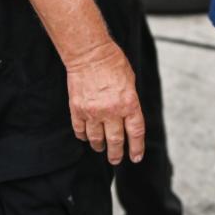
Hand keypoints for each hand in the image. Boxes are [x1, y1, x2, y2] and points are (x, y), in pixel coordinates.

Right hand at [64, 41, 143, 164]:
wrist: (90, 54)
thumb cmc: (113, 63)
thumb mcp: (131, 82)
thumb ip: (129, 102)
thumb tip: (127, 117)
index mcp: (129, 104)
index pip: (135, 133)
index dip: (136, 148)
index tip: (135, 157)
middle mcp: (112, 111)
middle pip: (115, 141)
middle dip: (116, 154)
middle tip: (116, 160)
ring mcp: (93, 112)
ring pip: (96, 139)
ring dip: (100, 146)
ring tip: (101, 148)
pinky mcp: (77, 110)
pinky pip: (80, 130)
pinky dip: (84, 136)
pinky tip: (86, 137)